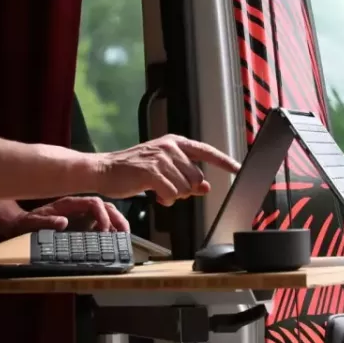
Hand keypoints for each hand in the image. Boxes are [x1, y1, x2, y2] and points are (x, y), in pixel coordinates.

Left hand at [7, 196, 129, 233]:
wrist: (18, 225)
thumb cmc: (25, 224)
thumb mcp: (30, 223)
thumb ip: (45, 221)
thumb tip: (63, 222)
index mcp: (68, 204)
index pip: (92, 203)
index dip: (102, 215)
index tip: (105, 230)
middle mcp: (77, 207)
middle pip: (104, 206)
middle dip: (117, 218)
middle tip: (124, 233)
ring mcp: (80, 214)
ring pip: (106, 212)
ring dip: (117, 222)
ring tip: (124, 236)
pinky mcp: (81, 222)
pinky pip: (100, 222)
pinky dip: (110, 228)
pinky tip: (115, 238)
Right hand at [97, 134, 239, 205]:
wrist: (105, 169)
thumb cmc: (133, 169)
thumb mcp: (163, 170)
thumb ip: (185, 177)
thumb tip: (205, 188)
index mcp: (175, 143)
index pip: (206, 151)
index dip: (224, 161)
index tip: (238, 168)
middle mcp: (170, 147)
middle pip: (196, 178)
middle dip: (186, 190)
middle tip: (169, 189)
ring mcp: (161, 158)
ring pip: (185, 188)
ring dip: (174, 196)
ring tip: (160, 190)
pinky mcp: (152, 171)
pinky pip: (172, 194)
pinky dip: (166, 200)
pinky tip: (157, 196)